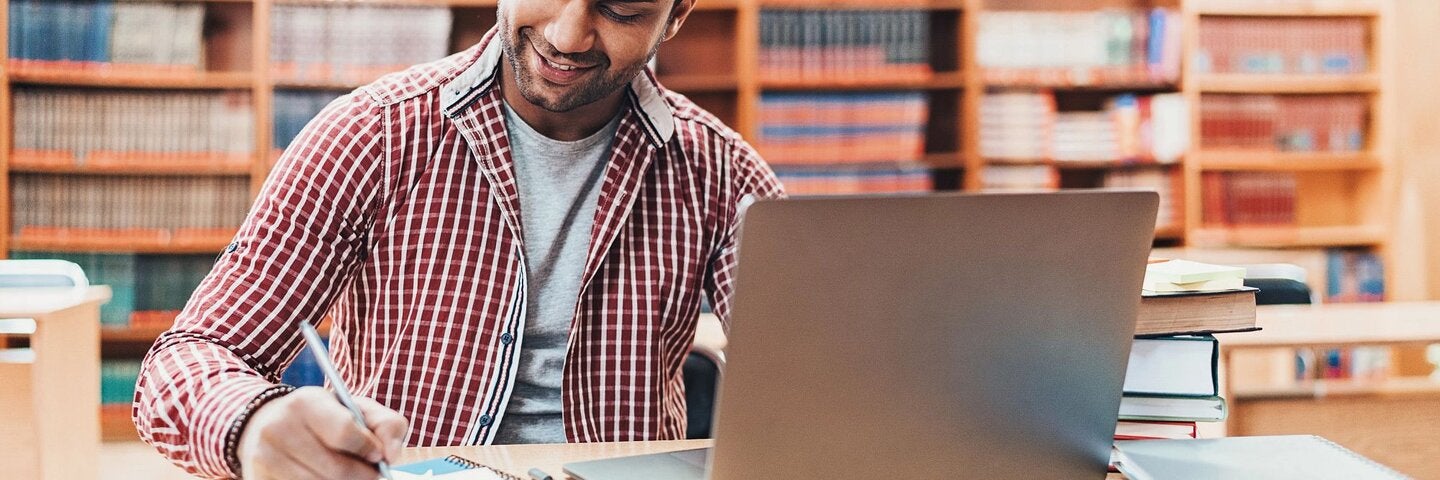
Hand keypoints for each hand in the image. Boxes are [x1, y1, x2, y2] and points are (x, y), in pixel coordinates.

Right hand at [237, 386, 408, 478]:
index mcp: (306, 402)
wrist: (268, 425)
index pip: (345, 432)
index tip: (377, 455)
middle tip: (370, 473)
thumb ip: (386, 424)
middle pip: (337, 470)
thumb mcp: (356, 409)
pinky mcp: (259, 478)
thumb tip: (390, 455)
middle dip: (362, 476)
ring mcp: (265, 457)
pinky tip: (323, 476)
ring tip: (346, 473)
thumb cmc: (325, 418)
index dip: (369, 449)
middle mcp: (279, 428)